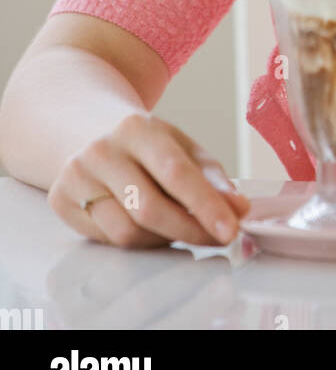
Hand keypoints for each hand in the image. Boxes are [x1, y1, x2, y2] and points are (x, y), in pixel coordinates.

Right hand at [47, 113, 251, 249]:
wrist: (84, 127)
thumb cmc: (144, 143)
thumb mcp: (181, 146)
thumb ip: (212, 177)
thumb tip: (239, 208)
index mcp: (136, 128)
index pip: (175, 172)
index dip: (206, 205)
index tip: (231, 229)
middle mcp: (101, 150)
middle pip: (150, 208)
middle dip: (190, 230)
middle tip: (218, 239)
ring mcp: (76, 176)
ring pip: (127, 231)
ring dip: (164, 239)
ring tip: (181, 227)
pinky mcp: (61, 200)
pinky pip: (108, 239)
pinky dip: (138, 241)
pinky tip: (149, 227)